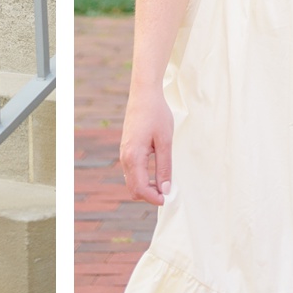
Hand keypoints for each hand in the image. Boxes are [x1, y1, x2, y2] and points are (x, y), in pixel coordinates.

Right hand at [119, 89, 173, 206]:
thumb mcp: (165, 141)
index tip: (169, 198)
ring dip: (146, 187)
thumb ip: (164, 167)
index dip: (155, 198)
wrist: (144, 94)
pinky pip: (131, 172)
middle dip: (150, 195)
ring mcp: (124, 153)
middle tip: (167, 191)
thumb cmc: (156, 114)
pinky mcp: (126, 149)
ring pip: (131, 182)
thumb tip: (165, 190)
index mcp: (133, 157)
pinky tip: (155, 171)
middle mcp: (125, 157)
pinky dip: (142, 178)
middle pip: (133, 190)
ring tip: (163, 181)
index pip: (141, 189)